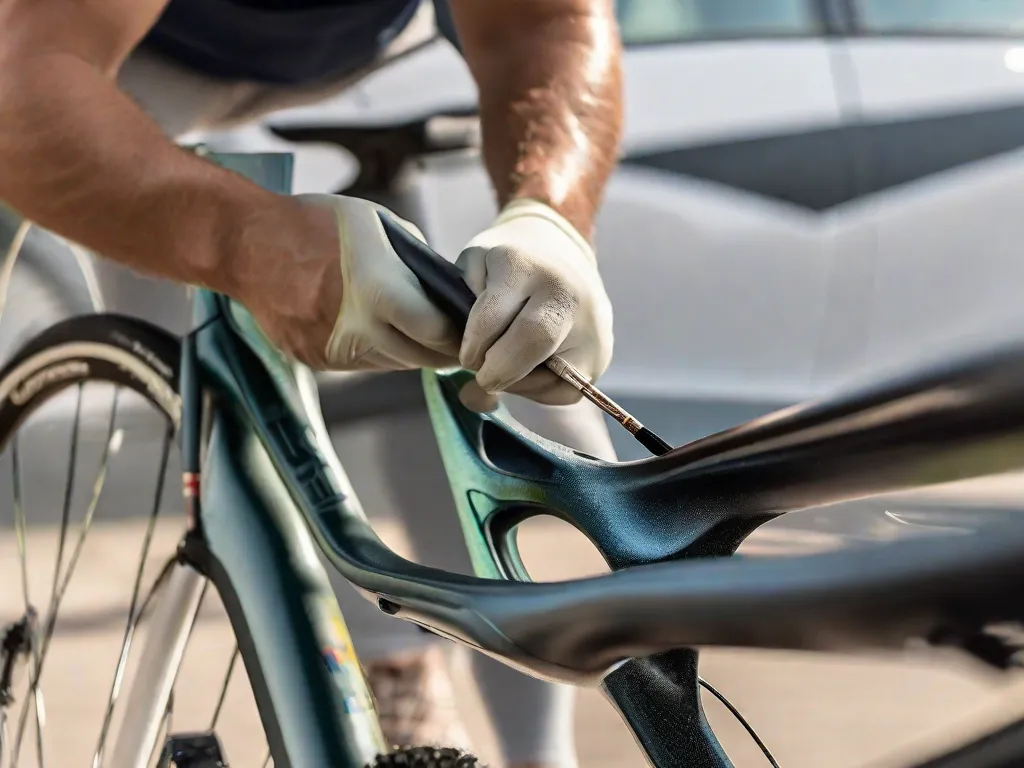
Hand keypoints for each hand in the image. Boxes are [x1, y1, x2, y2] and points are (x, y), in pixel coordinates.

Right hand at [242, 194, 460, 371]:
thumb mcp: (374, 222)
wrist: (244, 244)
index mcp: (377, 290)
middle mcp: (357, 328)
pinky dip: (378, 352)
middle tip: (459, 343)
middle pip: (419, 358)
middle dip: (442, 352)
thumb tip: (441, 285)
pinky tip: (381, 331)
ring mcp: (333, 350)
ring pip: (392, 365)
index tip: (469, 330)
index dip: (457, 334)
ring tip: (422, 335)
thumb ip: (414, 257)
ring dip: (411, 352)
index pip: (436, 332)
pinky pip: (362, 365)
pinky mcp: (315, 360)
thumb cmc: (314, 223)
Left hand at [456, 199, 613, 405]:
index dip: (472, 347)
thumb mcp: (469, 274)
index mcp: (524, 265)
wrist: (558, 256)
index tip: (467, 353)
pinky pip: (562, 392)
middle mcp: (566, 292)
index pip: (491, 320)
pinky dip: (538, 390)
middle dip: (497, 371)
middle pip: (531, 343)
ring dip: (516, 382)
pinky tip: (530, 368)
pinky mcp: (601, 356)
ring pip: (547, 379)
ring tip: (507, 364)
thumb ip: (458, 325)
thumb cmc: (502, 269)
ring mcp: (591, 326)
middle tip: (484, 374)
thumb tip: (474, 395)